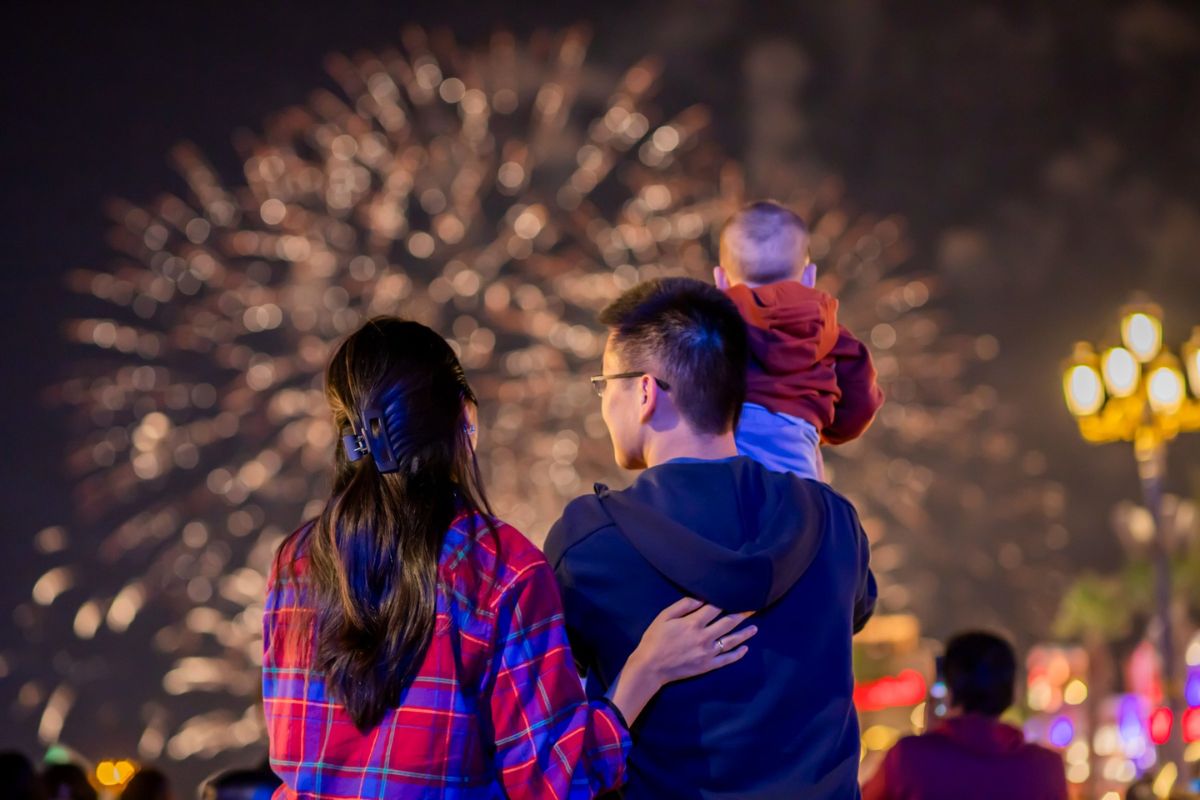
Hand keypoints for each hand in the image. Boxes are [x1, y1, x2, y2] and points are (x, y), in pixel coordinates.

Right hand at [633, 597, 756, 683]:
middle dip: (742, 614)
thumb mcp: (664, 617)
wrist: (650, 667)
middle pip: (728, 623)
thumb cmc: (655, 639)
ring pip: (731, 641)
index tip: (736, 594)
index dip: (726, 600)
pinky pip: (726, 659)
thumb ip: (683, 606)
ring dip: (744, 634)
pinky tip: (745, 649)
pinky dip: (737, 654)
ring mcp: (708, 653)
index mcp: (693, 623)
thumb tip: (700, 598)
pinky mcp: (708, 665)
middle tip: (753, 608)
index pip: (715, 608)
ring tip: (754, 628)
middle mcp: (705, 637)